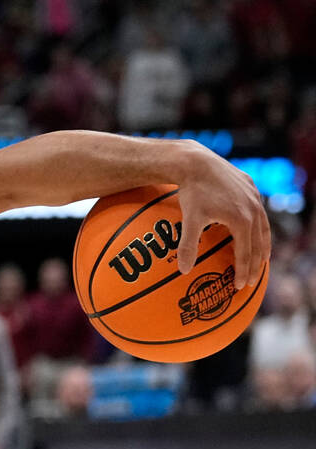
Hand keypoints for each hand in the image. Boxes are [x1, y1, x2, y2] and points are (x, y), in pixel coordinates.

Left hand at [175, 142, 270, 288]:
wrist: (196, 161)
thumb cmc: (192, 192)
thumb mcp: (190, 220)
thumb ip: (188, 246)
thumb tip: (183, 271)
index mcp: (241, 221)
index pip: (245, 254)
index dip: (243, 272)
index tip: (240, 287)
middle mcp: (254, 210)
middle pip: (259, 244)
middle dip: (256, 265)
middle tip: (251, 281)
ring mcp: (255, 198)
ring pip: (263, 228)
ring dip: (262, 247)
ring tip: (260, 261)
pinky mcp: (252, 187)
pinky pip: (259, 212)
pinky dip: (259, 227)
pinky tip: (254, 232)